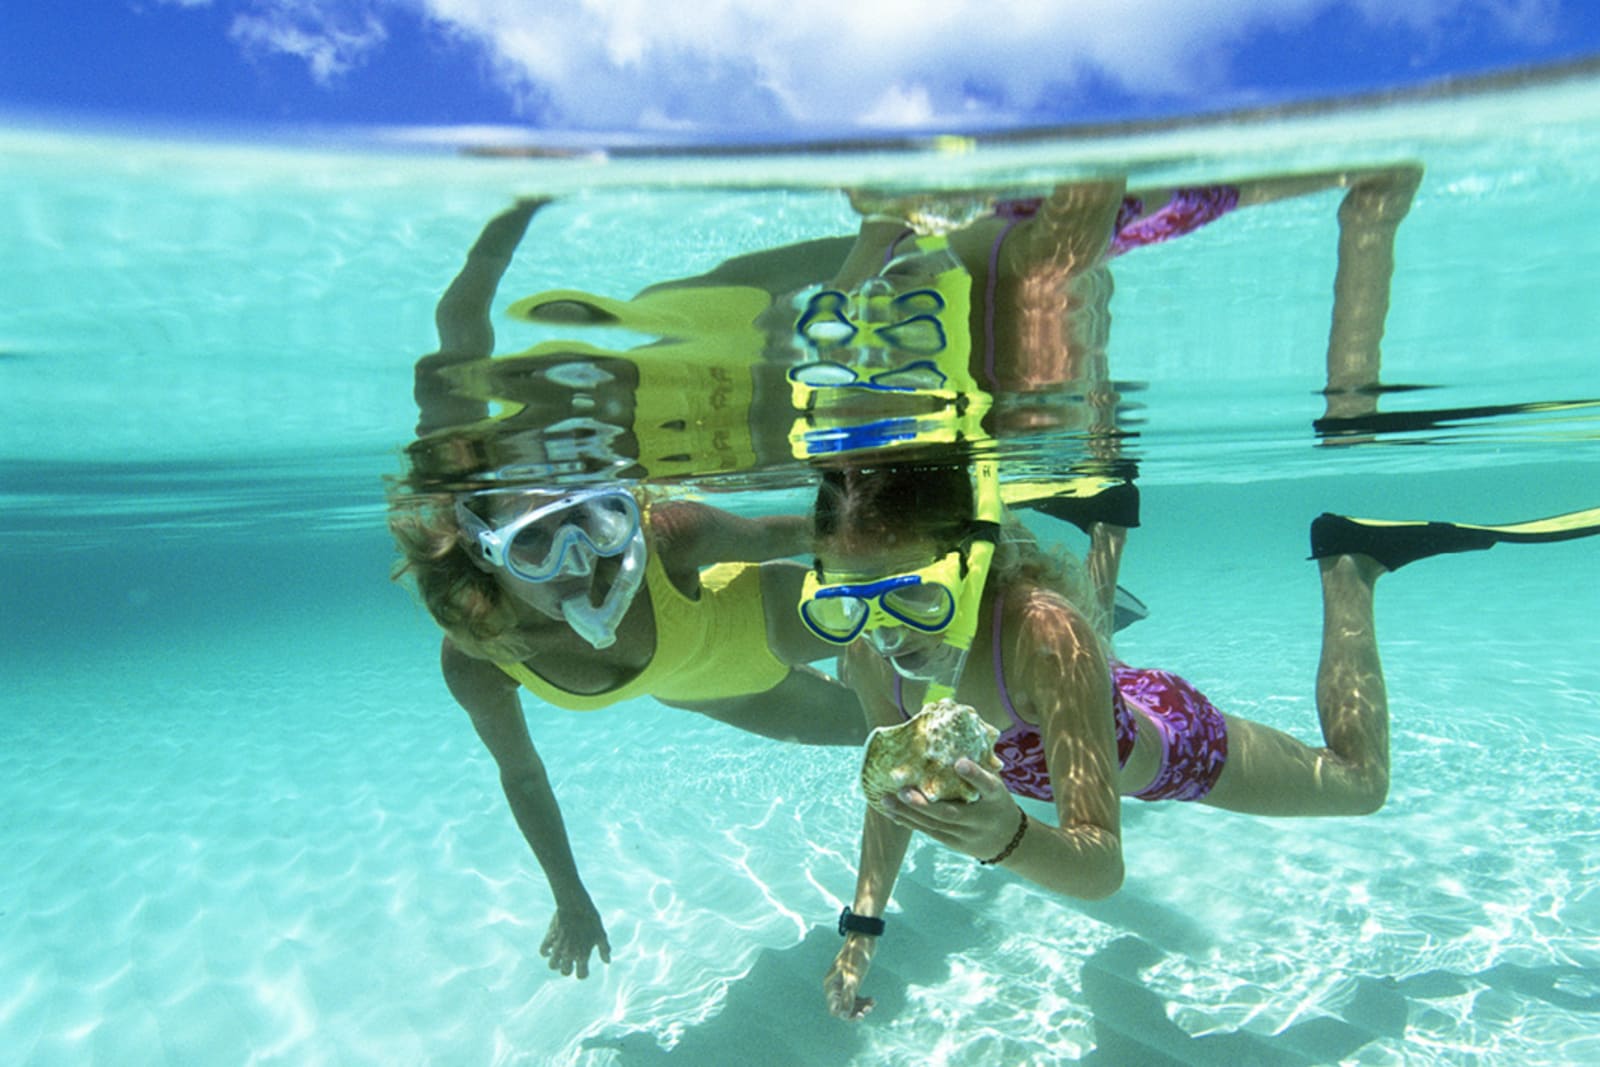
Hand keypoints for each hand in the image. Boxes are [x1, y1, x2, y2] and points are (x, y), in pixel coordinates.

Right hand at [540, 901, 611, 979]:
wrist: (576, 904)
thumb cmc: (591, 920)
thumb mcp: (601, 935)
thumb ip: (604, 950)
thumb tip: (607, 962)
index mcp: (582, 955)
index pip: (581, 975)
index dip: (583, 973)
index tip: (584, 968)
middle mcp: (569, 954)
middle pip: (565, 972)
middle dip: (568, 969)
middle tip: (571, 961)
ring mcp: (558, 947)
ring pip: (552, 965)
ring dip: (556, 963)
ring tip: (560, 957)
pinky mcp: (550, 938)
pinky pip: (543, 951)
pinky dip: (546, 952)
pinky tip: (551, 948)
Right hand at [823, 935, 875, 1020]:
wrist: (863, 939)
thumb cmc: (856, 956)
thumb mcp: (853, 977)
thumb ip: (848, 996)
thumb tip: (844, 1015)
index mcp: (831, 985)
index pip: (835, 1009)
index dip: (846, 1015)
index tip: (860, 1015)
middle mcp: (834, 986)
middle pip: (843, 1008)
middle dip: (856, 1011)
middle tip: (868, 1010)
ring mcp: (843, 983)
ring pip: (850, 1003)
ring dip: (861, 1006)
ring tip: (873, 1003)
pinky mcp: (851, 980)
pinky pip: (855, 997)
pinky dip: (863, 1000)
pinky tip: (873, 1000)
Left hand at [878, 757, 1019, 861]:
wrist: (1009, 840)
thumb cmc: (995, 800)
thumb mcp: (996, 782)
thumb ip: (979, 764)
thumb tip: (954, 730)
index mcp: (995, 797)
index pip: (987, 785)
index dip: (975, 774)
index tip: (960, 762)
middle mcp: (980, 818)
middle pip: (951, 813)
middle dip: (924, 804)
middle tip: (903, 790)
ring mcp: (966, 834)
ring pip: (934, 825)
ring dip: (908, 813)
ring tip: (886, 800)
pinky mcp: (953, 843)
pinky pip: (929, 832)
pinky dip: (909, 821)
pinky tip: (891, 812)